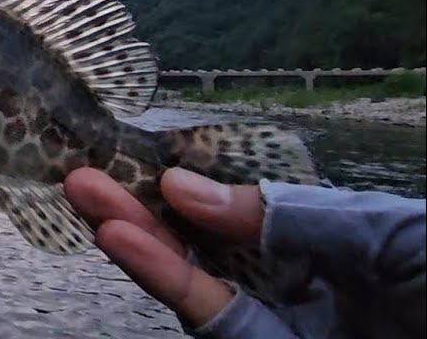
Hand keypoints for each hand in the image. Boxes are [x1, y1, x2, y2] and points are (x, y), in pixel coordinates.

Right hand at [65, 167, 426, 338]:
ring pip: (197, 284)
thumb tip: (188, 188)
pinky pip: (212, 322)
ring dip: (137, 239)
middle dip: (145, 206)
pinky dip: (165, 280)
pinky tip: (124, 241)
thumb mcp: (392, 234)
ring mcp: (288, 330)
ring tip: (88, 196)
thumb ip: (291, 214)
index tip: (145, 154)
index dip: (194, 183)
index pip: (251, 209)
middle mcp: (307, 288)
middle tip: (84, 169)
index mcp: (343, 246)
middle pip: (209, 245)